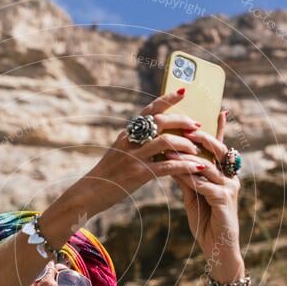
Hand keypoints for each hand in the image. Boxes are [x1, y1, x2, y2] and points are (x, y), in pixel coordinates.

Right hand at [79, 90, 207, 213]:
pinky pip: (167, 167)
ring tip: (196, 150)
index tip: (184, 92)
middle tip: (197, 126)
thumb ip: (136, 143)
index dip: (167, 99)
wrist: (89, 193)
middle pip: (160, 122)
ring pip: (166, 142)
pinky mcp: (138, 174)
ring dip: (186, 144)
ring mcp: (133, 157)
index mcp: (127, 133)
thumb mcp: (119, 153)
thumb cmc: (108, 175)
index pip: (149, 110)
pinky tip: (197, 168)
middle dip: (182, 121)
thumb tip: (158, 137)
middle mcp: (130, 141)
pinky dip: (185, 166)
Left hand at [169, 110, 243, 280]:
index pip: (220, 146)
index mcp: (225, 173)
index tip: (217, 109)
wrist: (217, 248)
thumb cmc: (206, 220)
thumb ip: (186, 176)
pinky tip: (179, 174)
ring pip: (210, 166)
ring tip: (173, 149)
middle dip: (203, 137)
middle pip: (219, 150)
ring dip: (191, 157)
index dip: (219, 128)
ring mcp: (229, 189)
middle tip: (187, 127)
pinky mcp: (224, 202)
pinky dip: (192, 179)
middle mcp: (231, 178)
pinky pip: (207, 186)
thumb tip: (172, 158)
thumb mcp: (193, 194)